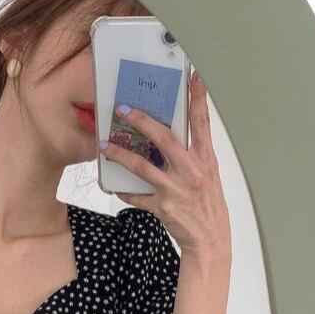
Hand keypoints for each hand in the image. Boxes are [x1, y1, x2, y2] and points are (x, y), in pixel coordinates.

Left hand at [99, 70, 230, 254]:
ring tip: (105, 146)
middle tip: (123, 109)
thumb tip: (166, 136)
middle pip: (164, 138)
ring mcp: (177, 189)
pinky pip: (137, 196)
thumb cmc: (206, 203)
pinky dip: (124, 191)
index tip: (194, 75)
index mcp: (205, 159)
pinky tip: (113, 185)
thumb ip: (190, 155)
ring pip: (143, 167)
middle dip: (142, 121)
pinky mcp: (163, 207)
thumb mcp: (206, 174)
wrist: (209, 238)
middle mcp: (192, 171)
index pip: (202, 122)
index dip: (199, 98)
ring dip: (121, 155)